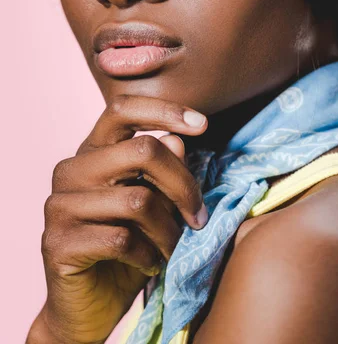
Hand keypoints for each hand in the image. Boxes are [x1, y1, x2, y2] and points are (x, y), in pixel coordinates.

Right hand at [35, 95, 208, 343]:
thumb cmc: (129, 247)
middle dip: (183, 185)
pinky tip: (148, 263)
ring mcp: (59, 205)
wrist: (91, 305)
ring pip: (138, 200)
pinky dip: (148, 255)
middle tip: (199, 217)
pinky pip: (122, 240)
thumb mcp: (154, 205)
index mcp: (93, 152)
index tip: (203, 125)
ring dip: (169, 231)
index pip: (122, 108)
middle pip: (143, 150)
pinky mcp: (58, 242)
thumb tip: (177, 141)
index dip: (164, 110)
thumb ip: (163, 171)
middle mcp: (71, 170)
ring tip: (173, 248)